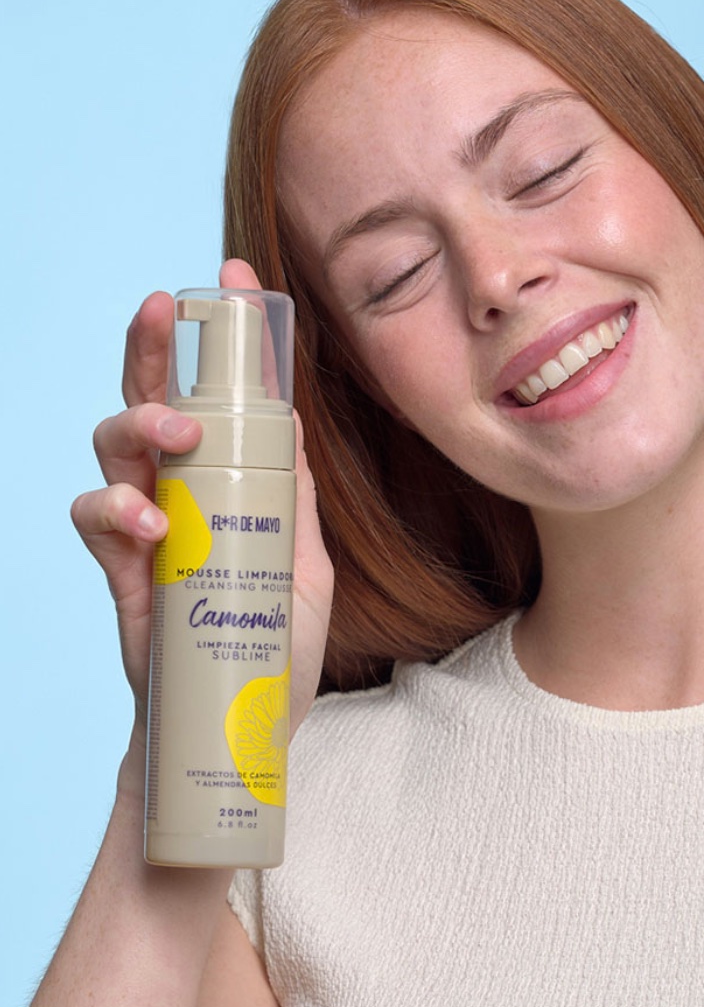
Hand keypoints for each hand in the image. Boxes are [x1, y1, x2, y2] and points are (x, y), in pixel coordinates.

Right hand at [69, 261, 333, 789]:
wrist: (242, 728)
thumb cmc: (274, 646)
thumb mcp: (305, 566)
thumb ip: (293, 500)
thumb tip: (298, 425)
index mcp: (229, 480)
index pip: (220, 397)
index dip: (219, 338)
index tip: (232, 279)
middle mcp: (181, 491)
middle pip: (151, 398)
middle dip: (151, 346)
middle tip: (164, 309)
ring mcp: (146, 526)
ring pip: (113, 442)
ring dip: (140, 425)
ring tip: (176, 440)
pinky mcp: (121, 570)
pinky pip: (95, 517)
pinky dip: (114, 509)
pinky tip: (147, 524)